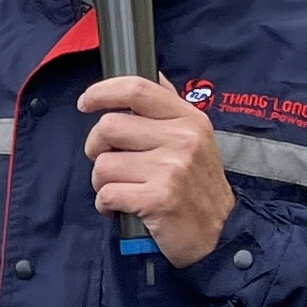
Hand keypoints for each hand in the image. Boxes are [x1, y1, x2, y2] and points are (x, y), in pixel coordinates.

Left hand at [77, 74, 235, 267]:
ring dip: (102, 182)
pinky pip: (107, 194)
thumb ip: (171, 107)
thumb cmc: (198, 187)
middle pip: (108, 127)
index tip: (86, 102)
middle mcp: (182, 139)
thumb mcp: (197, 139)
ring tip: (122, 190)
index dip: (103, 91)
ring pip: (103, 164)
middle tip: (110, 164)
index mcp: (188, 119)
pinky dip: (105, 205)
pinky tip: (120, 209)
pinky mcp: (158, 199)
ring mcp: (171, 168)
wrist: (221, 234)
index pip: (137, 89)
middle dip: (96, 148)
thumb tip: (152, 72)